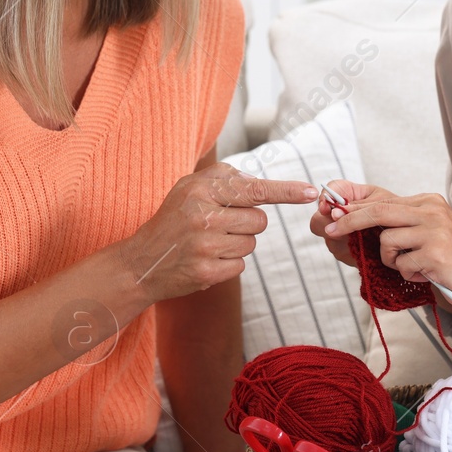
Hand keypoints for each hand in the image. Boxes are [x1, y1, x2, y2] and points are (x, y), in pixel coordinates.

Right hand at [119, 163, 317, 304]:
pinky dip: (228, 264)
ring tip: (209, 243)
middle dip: (247, 223)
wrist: (140, 263)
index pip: (254, 189)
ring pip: (252, 244)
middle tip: (219, 225)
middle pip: (259, 220)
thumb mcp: (189, 188)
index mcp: (201, 190)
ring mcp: (204, 246)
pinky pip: (240, 265)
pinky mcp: (206, 272)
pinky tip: (206, 260)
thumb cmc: (172, 221)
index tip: (311, 191)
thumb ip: (223, 178)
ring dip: (237, 244)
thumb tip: (259, 183)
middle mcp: (202, 215)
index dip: (286, 191)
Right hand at [308, 179, 397, 268]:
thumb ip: (358, 206)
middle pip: (318, 220)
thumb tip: (334, 211)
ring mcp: (339, 234)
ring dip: (343, 238)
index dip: (324, 199)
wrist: (407, 234)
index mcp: (348, 194)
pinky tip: (366, 247)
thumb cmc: (397, 212)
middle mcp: (338, 214)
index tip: (327, 207)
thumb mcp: (382, 203)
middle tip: (345, 227)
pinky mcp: (344, 252)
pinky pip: (341, 252)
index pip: (329, 191)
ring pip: (329, 237)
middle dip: (328, 224)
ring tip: (364, 237)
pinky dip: (352, 250)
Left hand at [321, 192, 451, 305]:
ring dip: (392, 261)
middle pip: (379, 212)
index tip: (334, 217)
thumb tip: (357, 218)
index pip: (383, 202)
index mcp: (429, 201)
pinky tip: (427, 274)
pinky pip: (402, 264)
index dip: (355, 210)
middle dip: (349, 222)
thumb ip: (402, 222)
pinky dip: (408, 274)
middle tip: (329, 230)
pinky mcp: (436, 253)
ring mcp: (435, 231)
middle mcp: (432, 211)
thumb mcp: (430, 231)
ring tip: (413, 266)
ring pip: (387, 241)